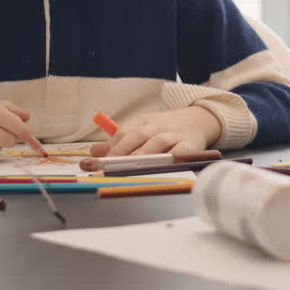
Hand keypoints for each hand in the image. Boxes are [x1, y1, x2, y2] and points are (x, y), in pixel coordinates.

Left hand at [89, 106, 222, 156]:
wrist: (197, 120)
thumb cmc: (164, 129)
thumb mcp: (140, 130)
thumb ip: (118, 142)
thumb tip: (94, 151)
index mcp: (142, 123)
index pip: (122, 134)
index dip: (107, 149)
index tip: (92, 163)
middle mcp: (156, 128)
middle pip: (137, 137)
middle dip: (120, 154)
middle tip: (105, 169)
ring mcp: (173, 135)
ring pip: (157, 143)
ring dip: (143, 155)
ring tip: (129, 169)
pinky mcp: (191, 145)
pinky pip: (182, 150)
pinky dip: (174, 156)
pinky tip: (165, 164)